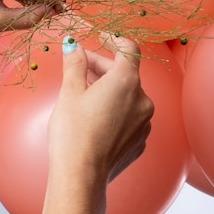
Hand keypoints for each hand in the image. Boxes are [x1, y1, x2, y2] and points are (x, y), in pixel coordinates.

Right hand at [48, 36, 153, 184]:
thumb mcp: (69, 91)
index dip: (113, 39)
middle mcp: (142, 100)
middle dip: (101, 67)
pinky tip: (94, 118)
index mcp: (126, 82)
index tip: (100, 38)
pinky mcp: (139, 141)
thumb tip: (74, 47)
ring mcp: (144, 123)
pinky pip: (128, 117)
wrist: (80, 175)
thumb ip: (75, 64)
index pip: (128, 49)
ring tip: (83, 95)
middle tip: (77, 68)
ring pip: (127, 96)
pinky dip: (113, 111)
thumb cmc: (73, 131)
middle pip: (125, 73)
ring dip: (108, 90)